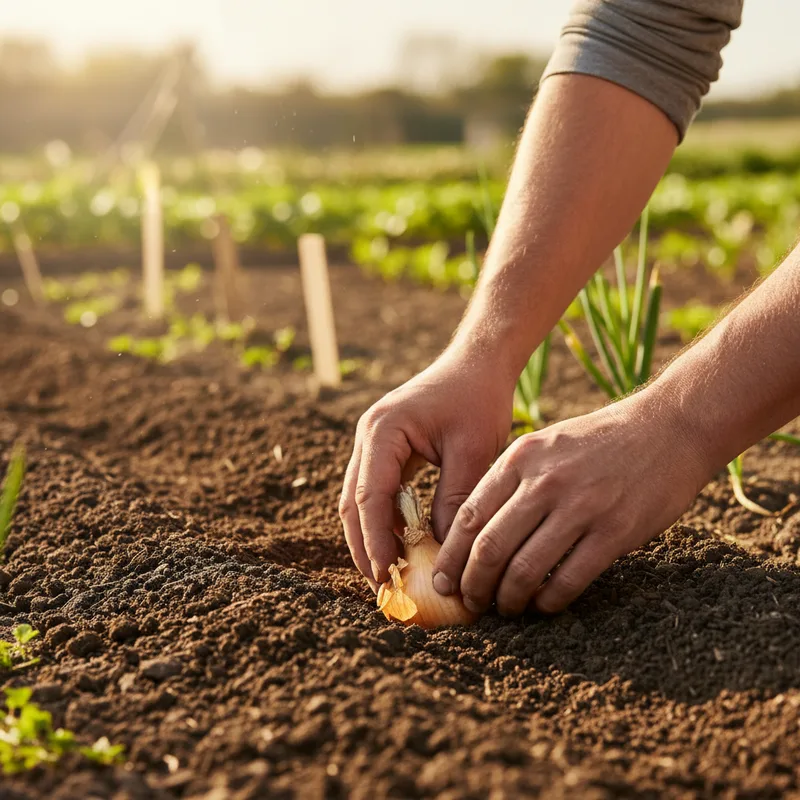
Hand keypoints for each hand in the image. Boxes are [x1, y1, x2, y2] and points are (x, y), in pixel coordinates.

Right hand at [339, 348, 515, 589]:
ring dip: (369, 537)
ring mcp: (372, 442)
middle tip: (381, 587)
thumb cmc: (478, 398)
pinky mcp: (385, 449)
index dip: (374, 540)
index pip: (369, 495)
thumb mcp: (472, 451)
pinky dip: (382, 521)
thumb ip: (454, 499)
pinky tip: (399, 546)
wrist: (478, 362)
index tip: (386, 576)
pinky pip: (375, 491)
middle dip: (364, 546)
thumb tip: (443, 554)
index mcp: (383, 430)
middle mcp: (368, 436)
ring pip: (358, 500)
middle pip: (352, 502)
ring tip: (387, 576)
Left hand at [432, 390, 709, 614]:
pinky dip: (549, 600)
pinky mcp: (615, 531)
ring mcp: (580, 507)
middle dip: (473, 585)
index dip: (450, 557)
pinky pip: (569, 579)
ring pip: (525, 569)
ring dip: (509, 598)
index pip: (468, 517)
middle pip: (489, 548)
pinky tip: (544, 605)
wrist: (668, 428)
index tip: (443, 581)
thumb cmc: (600, 441)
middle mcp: (544, 482)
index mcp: (520, 459)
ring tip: (506, 608)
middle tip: (471, 603)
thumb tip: (472, 531)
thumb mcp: (545, 444)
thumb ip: (510, 480)